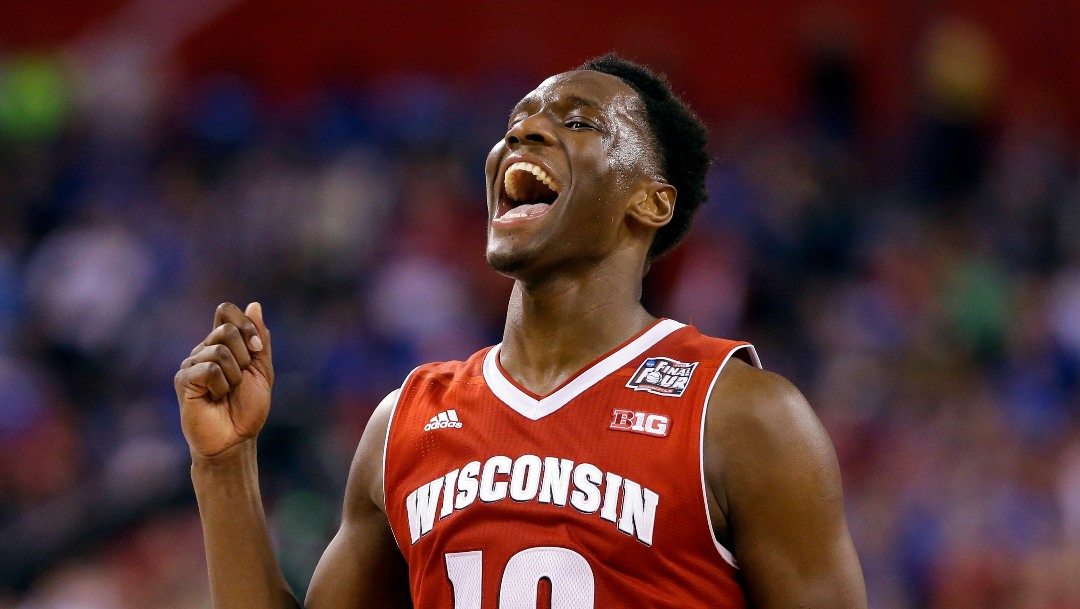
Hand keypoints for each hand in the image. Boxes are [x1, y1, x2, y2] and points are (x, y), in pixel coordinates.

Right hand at [175, 302, 273, 458]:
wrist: (236, 439)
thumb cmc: (248, 408)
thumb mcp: (261, 369)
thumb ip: (259, 339)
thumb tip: (254, 304)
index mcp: (222, 344)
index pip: (227, 311)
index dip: (247, 326)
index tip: (258, 349)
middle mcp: (204, 349)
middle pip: (227, 329)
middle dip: (245, 356)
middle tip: (241, 380)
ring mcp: (191, 363)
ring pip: (220, 351)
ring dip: (235, 376)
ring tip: (227, 392)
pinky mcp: (183, 379)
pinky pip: (210, 369)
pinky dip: (221, 386)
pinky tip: (214, 398)